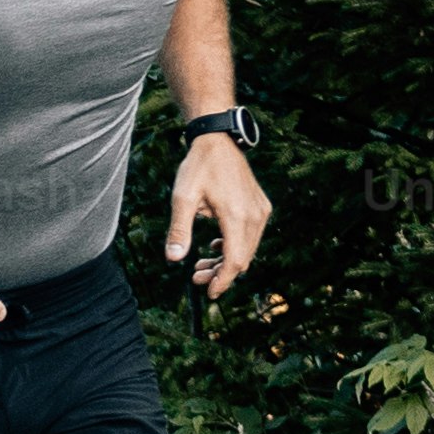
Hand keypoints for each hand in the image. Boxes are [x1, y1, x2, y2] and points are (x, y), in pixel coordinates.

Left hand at [166, 135, 270, 298]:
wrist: (218, 139)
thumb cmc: (198, 166)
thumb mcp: (182, 197)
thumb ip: (179, 229)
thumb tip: (173, 259)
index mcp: (237, 216)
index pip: (235, 261)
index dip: (223, 281)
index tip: (209, 294)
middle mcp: (255, 215)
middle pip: (243, 259)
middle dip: (221, 274)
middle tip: (195, 278)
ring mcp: (261, 211)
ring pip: (248, 249)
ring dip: (227, 261)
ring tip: (200, 265)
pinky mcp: (261, 206)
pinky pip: (252, 236)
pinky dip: (235, 246)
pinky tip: (214, 246)